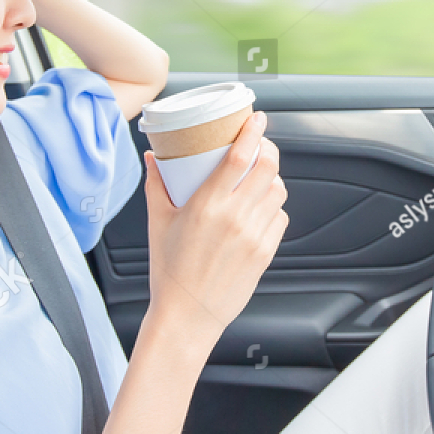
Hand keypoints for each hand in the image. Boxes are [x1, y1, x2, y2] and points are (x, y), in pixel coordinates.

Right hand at [141, 111, 288, 354]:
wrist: (187, 315)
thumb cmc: (170, 271)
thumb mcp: (158, 222)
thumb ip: (156, 184)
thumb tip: (154, 156)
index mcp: (207, 205)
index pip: (240, 156)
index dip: (253, 132)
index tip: (256, 118)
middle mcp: (235, 217)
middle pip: (267, 167)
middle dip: (268, 149)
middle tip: (260, 144)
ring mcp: (254, 235)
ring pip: (277, 191)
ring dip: (271, 177)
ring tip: (258, 176)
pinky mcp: (265, 252)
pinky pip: (279, 217)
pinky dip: (272, 206)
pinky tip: (259, 207)